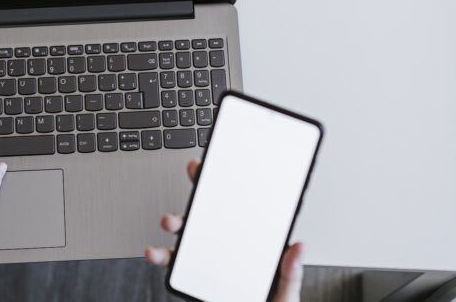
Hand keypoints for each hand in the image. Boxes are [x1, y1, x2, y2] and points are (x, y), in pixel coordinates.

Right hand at [145, 160, 303, 301]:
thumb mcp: (285, 294)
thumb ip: (290, 274)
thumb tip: (299, 247)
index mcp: (249, 246)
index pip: (239, 210)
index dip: (231, 185)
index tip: (226, 166)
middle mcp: (224, 248)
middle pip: (209, 212)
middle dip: (200, 188)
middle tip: (197, 172)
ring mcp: (204, 261)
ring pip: (186, 234)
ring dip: (175, 221)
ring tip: (171, 220)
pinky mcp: (188, 275)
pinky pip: (171, 262)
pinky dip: (161, 255)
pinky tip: (155, 252)